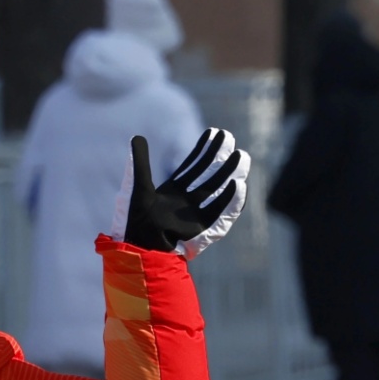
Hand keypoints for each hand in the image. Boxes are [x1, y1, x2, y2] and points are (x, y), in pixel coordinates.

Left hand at [115, 128, 251, 257]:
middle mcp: (187, 200)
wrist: (140, 247)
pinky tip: (239, 185)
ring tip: (242, 156)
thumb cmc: (136, 220)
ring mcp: (196, 213)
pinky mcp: (202, 228)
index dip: (204, 149)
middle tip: (230, 138)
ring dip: (230, 173)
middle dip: (220, 157)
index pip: (193, 164)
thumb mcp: (137, 187)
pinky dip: (231, 200)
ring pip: (218, 189)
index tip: (214, 132)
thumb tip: (137, 137)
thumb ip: (139, 163)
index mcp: (173, 190)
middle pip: (208, 174)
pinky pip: (221, 213)